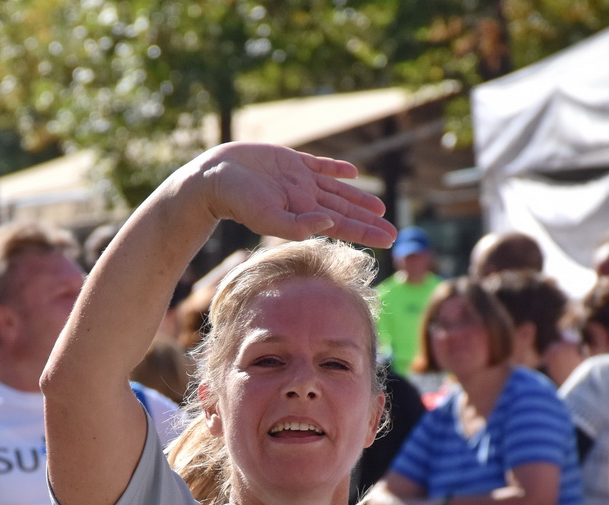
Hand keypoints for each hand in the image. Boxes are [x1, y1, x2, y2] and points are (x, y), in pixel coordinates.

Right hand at [193, 143, 396, 247]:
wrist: (214, 178)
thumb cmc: (237, 201)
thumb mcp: (266, 218)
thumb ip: (296, 226)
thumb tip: (328, 225)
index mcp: (303, 213)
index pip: (343, 226)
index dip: (368, 231)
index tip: (390, 239)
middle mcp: (305, 199)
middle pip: (345, 211)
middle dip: (369, 220)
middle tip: (393, 231)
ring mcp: (299, 180)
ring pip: (337, 191)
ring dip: (358, 198)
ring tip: (379, 207)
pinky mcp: (290, 161)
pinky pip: (320, 166)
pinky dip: (337, 169)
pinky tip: (352, 173)